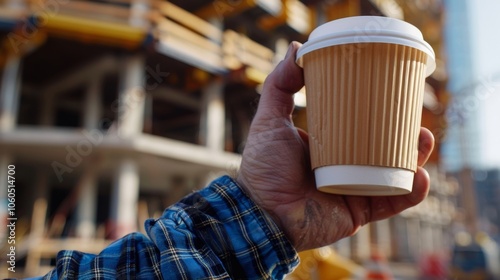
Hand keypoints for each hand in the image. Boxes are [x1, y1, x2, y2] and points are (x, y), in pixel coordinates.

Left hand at [236, 42, 434, 251]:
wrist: (261, 214)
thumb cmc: (263, 168)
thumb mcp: (270, 120)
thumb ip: (279, 86)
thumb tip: (296, 47)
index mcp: (328, 145)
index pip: (360, 125)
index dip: (380, 113)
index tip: (395, 94)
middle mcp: (344, 166)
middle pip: (383, 148)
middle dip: (406, 134)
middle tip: (416, 118)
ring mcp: (354, 190)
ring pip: (394, 173)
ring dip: (416, 158)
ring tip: (423, 139)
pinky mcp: (359, 212)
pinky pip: (392, 202)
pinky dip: (411, 192)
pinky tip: (420, 177)